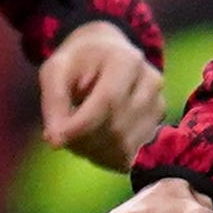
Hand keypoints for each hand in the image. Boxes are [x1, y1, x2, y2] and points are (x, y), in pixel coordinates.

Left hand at [39, 23, 167, 171]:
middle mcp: (150, 83)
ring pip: (122, 148)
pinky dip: (103, 157)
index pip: (108, 101)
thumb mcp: (56, 70)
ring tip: (76, 134)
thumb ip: (54, 101)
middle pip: (116, 129)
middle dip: (82, 140)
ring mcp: (158, 107)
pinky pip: (127, 157)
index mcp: (127, 60)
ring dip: (91, 150)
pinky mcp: (156, 129)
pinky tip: (92, 141)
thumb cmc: (78, 62)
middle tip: (60, 133)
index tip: (54, 140)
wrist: (107, 55)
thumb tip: (56, 140)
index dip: (81, 126)